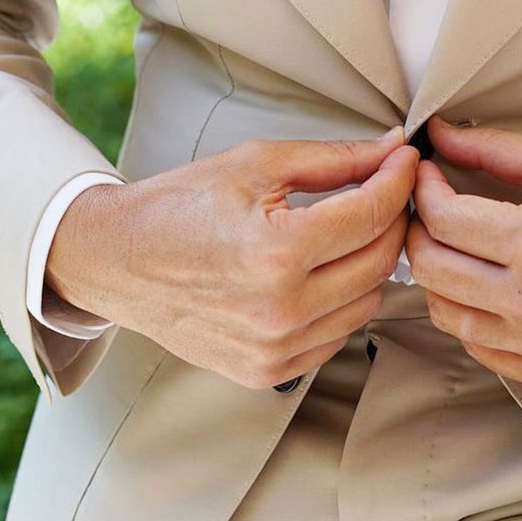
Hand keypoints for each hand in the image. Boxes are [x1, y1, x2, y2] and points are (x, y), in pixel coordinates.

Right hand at [45, 127, 418, 388]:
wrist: (117, 260)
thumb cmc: (179, 207)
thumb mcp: (256, 165)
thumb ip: (333, 159)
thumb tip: (390, 149)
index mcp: (277, 252)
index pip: (372, 214)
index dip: (398, 180)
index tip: (404, 161)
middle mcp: (280, 309)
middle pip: (380, 261)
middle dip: (391, 218)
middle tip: (383, 190)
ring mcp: (274, 348)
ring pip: (368, 303)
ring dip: (370, 263)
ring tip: (350, 231)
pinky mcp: (266, 371)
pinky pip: (338, 336)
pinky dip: (343, 302)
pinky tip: (322, 273)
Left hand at [405, 117, 521, 388]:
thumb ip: (494, 149)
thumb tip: (437, 135)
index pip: (441, 219)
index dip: (424, 190)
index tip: (429, 175)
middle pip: (431, 269)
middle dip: (419, 231)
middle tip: (433, 209)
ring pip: (445, 314)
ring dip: (439, 276)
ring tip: (457, 248)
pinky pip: (479, 348)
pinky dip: (468, 316)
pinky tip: (485, 288)